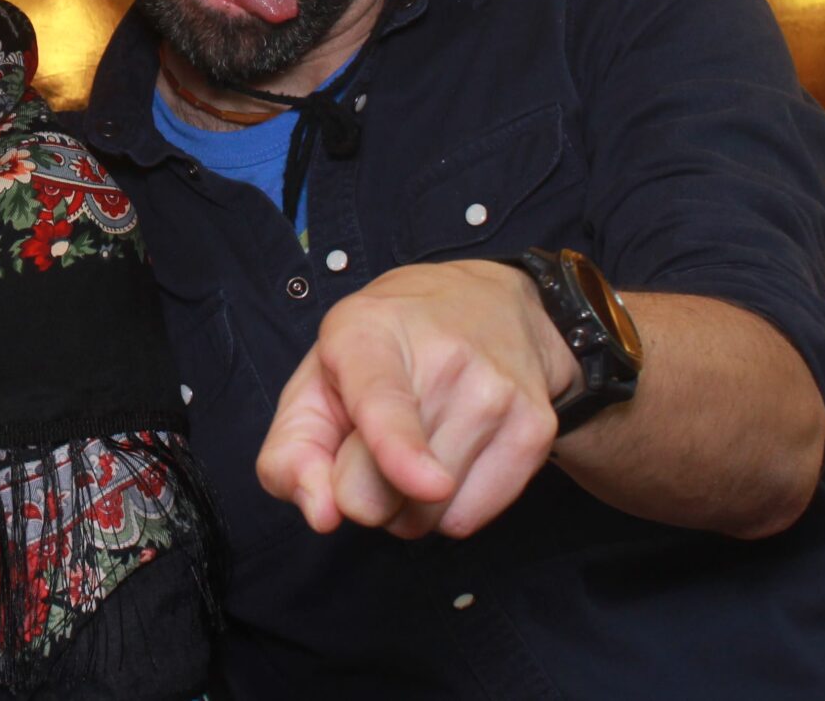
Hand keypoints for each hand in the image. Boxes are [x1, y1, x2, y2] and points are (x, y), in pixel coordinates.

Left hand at [256, 261, 575, 539]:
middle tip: (373, 442)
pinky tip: (450, 457)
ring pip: (431, 515)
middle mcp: (445, 358)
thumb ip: (289, 455)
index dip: (399, 447)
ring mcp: (499, 395)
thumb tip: (322, 514)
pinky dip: (448, 508)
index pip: (385, 402)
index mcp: (368, 335)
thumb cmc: (383, 352)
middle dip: (367, 491)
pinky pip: (469, 519)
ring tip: (416, 442)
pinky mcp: (535, 431)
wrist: (489, 305)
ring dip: (408, 503)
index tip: (426, 482)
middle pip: (392, 489)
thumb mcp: (314, 384)